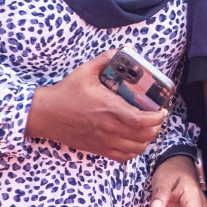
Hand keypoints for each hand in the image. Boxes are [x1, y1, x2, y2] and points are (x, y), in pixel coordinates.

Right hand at [26, 51, 167, 160]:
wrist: (44, 114)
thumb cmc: (65, 93)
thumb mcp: (84, 71)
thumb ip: (105, 59)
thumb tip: (122, 49)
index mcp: (109, 108)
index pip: (141, 120)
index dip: (157, 118)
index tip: (162, 110)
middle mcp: (109, 127)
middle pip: (144, 136)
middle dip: (156, 127)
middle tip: (157, 118)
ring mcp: (103, 141)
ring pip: (136, 149)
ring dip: (146, 140)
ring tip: (147, 129)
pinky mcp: (97, 149)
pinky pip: (123, 158)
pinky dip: (133, 151)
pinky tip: (134, 141)